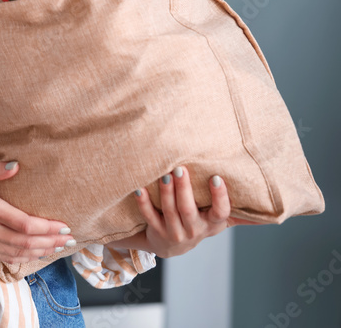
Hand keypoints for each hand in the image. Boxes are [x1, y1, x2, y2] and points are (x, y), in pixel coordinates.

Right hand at [0, 161, 75, 264]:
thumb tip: (17, 166)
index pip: (25, 224)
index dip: (47, 228)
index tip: (63, 226)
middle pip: (26, 243)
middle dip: (50, 242)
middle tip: (69, 240)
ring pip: (17, 253)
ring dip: (41, 252)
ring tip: (58, 248)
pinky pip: (5, 258)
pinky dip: (24, 258)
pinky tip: (36, 254)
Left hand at [131, 166, 260, 257]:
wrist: (171, 245)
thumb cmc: (199, 222)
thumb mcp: (219, 220)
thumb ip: (241, 213)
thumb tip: (274, 211)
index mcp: (212, 224)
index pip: (220, 213)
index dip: (219, 197)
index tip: (216, 177)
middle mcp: (195, 230)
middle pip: (188, 211)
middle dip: (184, 190)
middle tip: (180, 169)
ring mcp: (174, 232)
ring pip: (170, 212)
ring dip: (166, 193)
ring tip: (164, 175)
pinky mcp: (156, 231)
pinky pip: (150, 217)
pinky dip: (144, 204)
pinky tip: (139, 190)